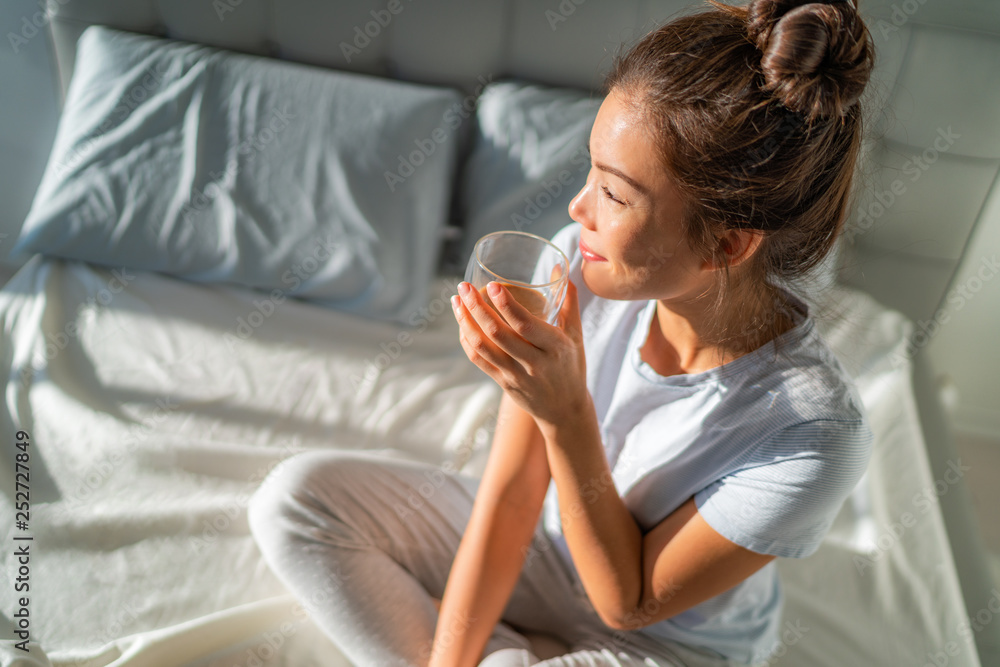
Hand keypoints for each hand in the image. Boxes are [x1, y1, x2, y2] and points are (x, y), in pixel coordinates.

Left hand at [451, 277, 588, 430]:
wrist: (565, 411)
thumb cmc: (572, 367)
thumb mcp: (576, 336)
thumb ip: (569, 302)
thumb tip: (561, 268)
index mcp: (555, 347)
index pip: (526, 325)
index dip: (507, 305)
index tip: (492, 285)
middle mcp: (535, 363)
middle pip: (498, 334)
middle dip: (477, 308)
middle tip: (464, 286)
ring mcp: (516, 375)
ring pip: (483, 347)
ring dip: (465, 322)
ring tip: (456, 301)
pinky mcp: (503, 383)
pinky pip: (479, 360)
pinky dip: (467, 340)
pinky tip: (461, 323)